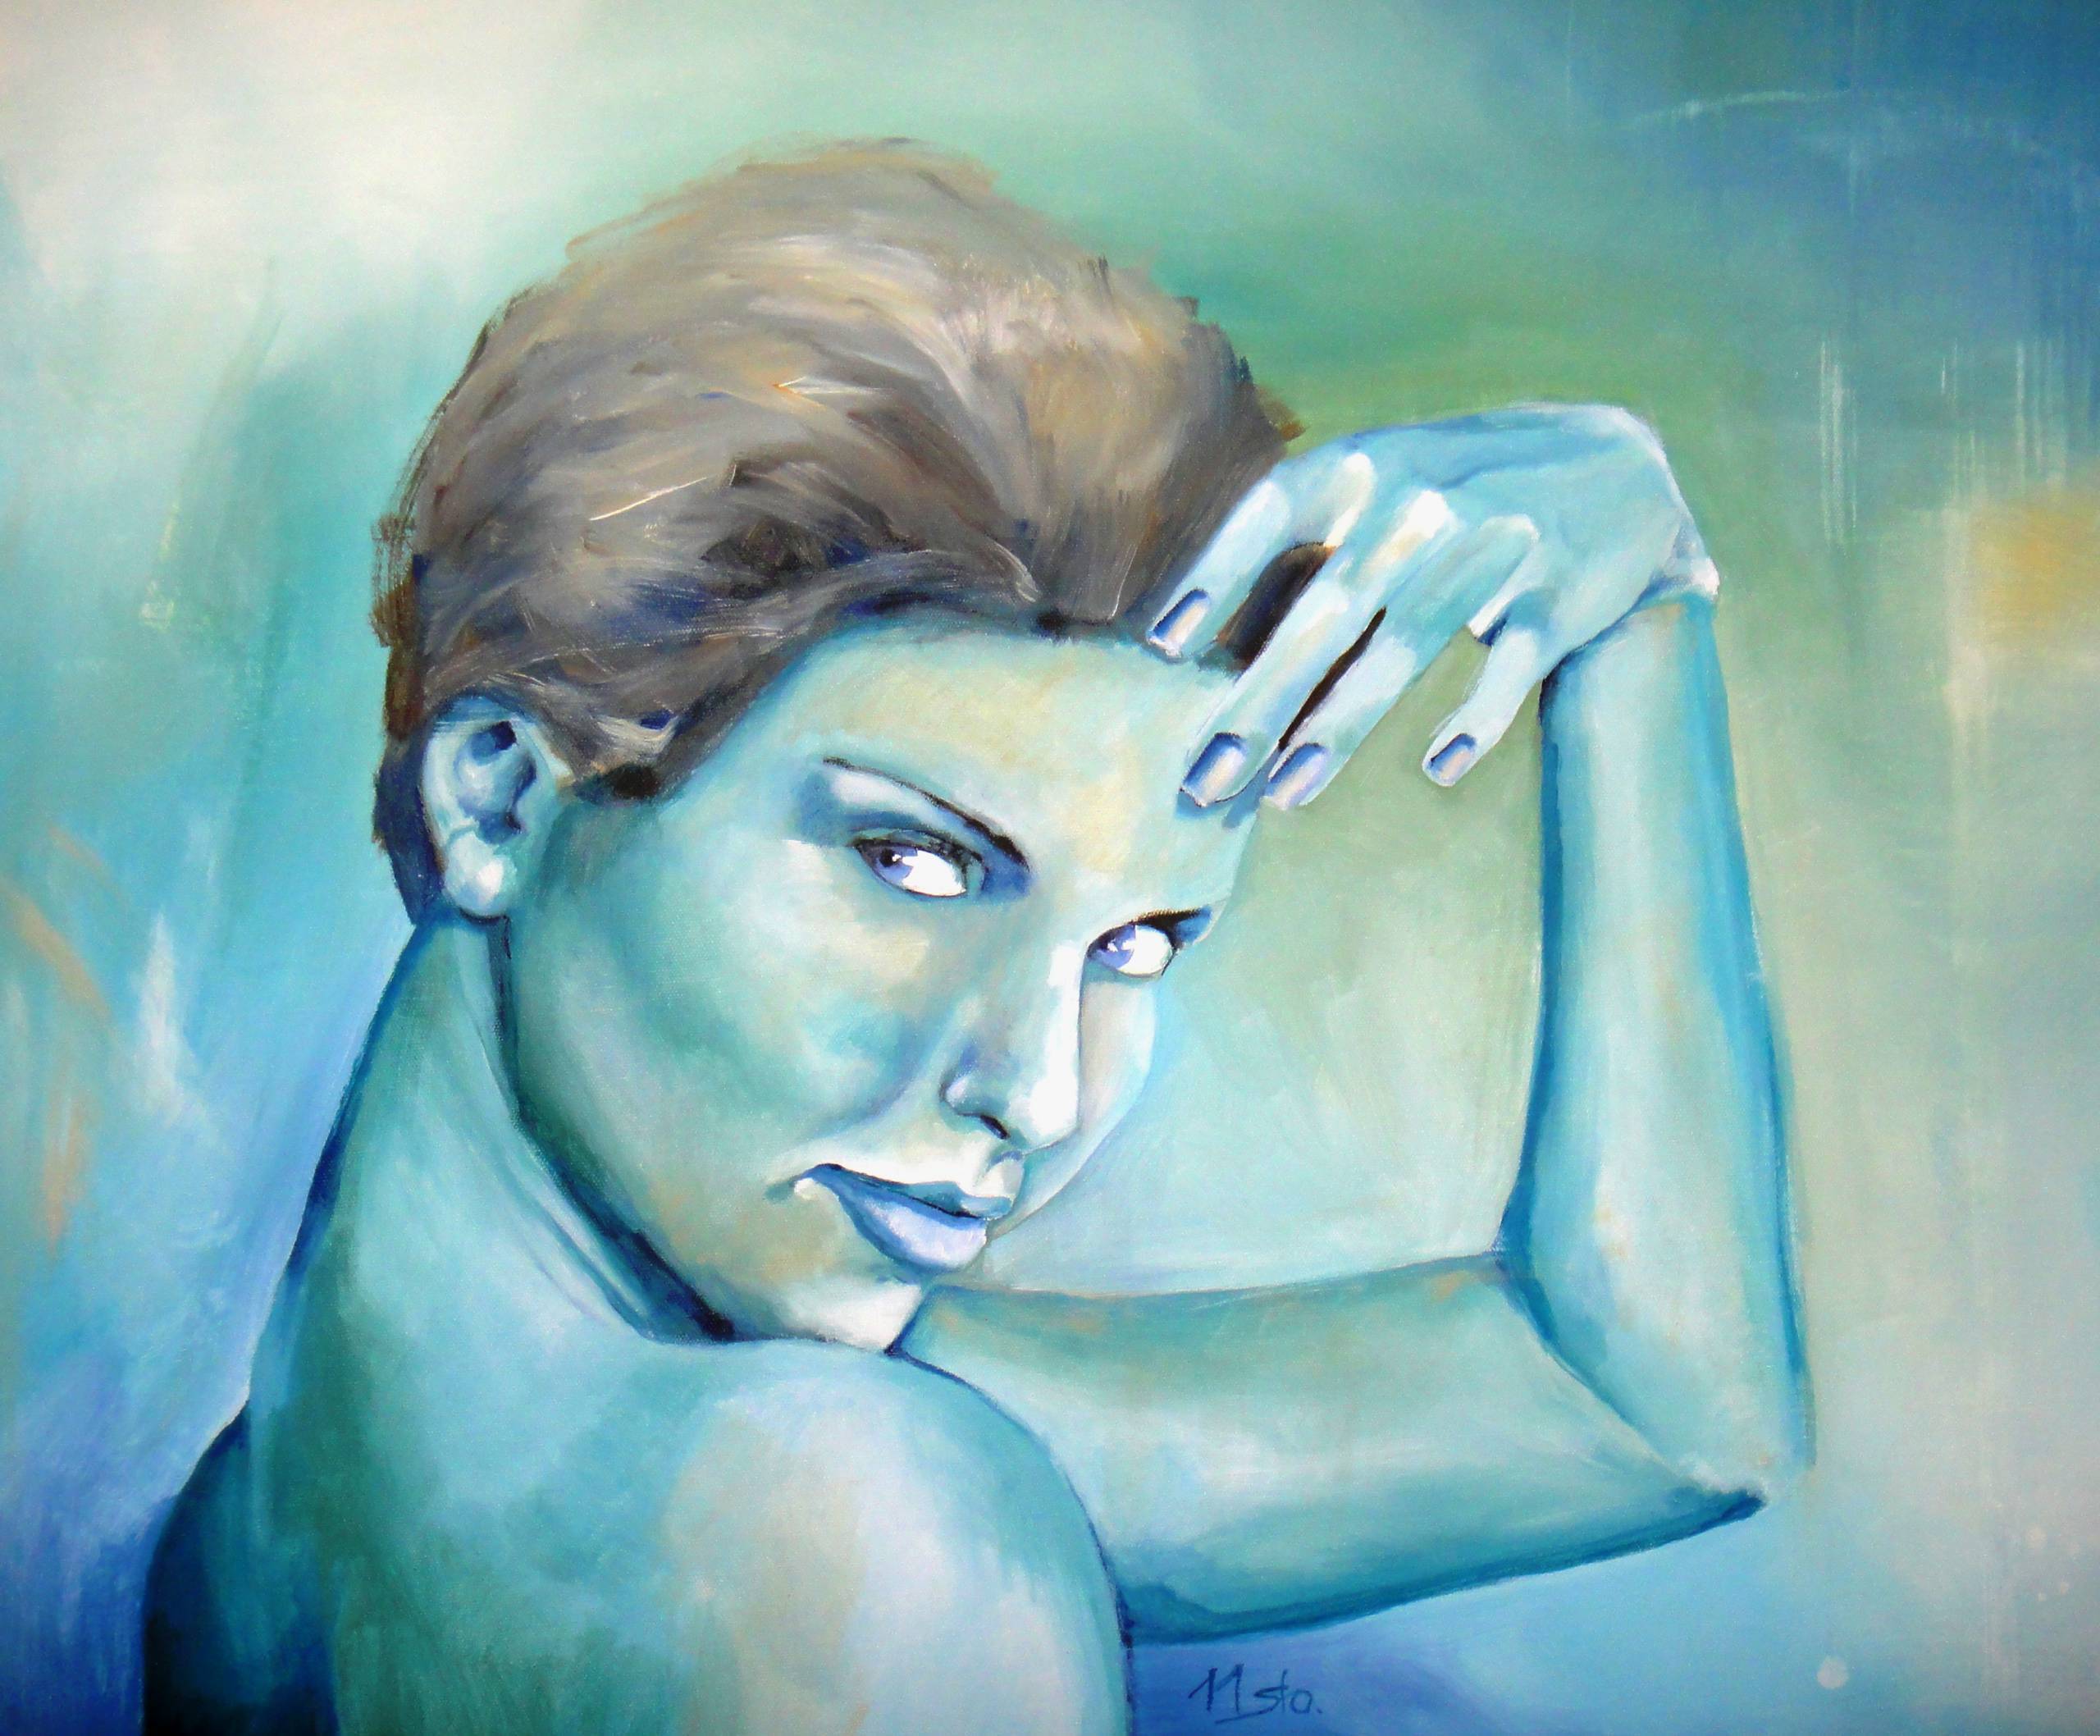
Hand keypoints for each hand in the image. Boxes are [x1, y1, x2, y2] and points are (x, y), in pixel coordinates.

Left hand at [1148, 404, 1719, 805]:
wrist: (1620, 471)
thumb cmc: (1463, 491)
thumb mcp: (1385, 480)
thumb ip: (1302, 541)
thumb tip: (1190, 639)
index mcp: (1368, 462)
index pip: (1272, 512)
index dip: (1214, 576)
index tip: (1162, 647)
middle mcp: (1423, 501)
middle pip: (1326, 610)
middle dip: (1259, 703)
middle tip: (1204, 779)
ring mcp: (1496, 545)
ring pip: (1406, 647)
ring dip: (1340, 727)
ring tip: (1283, 794)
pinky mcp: (1559, 595)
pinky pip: (1513, 667)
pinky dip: (1477, 717)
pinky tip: (1437, 768)